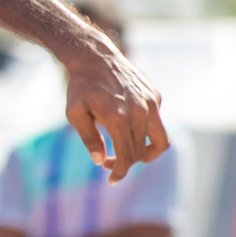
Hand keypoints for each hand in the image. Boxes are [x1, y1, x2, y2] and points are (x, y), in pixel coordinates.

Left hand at [63, 37, 168, 182]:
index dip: (120, 172)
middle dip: (127, 162)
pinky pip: (156, 121)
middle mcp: (141, 111)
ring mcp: (152, 102)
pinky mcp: (156, 95)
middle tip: (108, 161)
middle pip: (142, 151)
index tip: (111, 180)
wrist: (93, 56)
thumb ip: (89, 139)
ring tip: (130, 155)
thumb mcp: (74, 113)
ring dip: (147, 153)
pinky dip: (145, 130)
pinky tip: (126, 125)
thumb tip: (100, 161)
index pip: (128, 156)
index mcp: (119, 118)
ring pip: (161, 140)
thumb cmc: (80, 87)